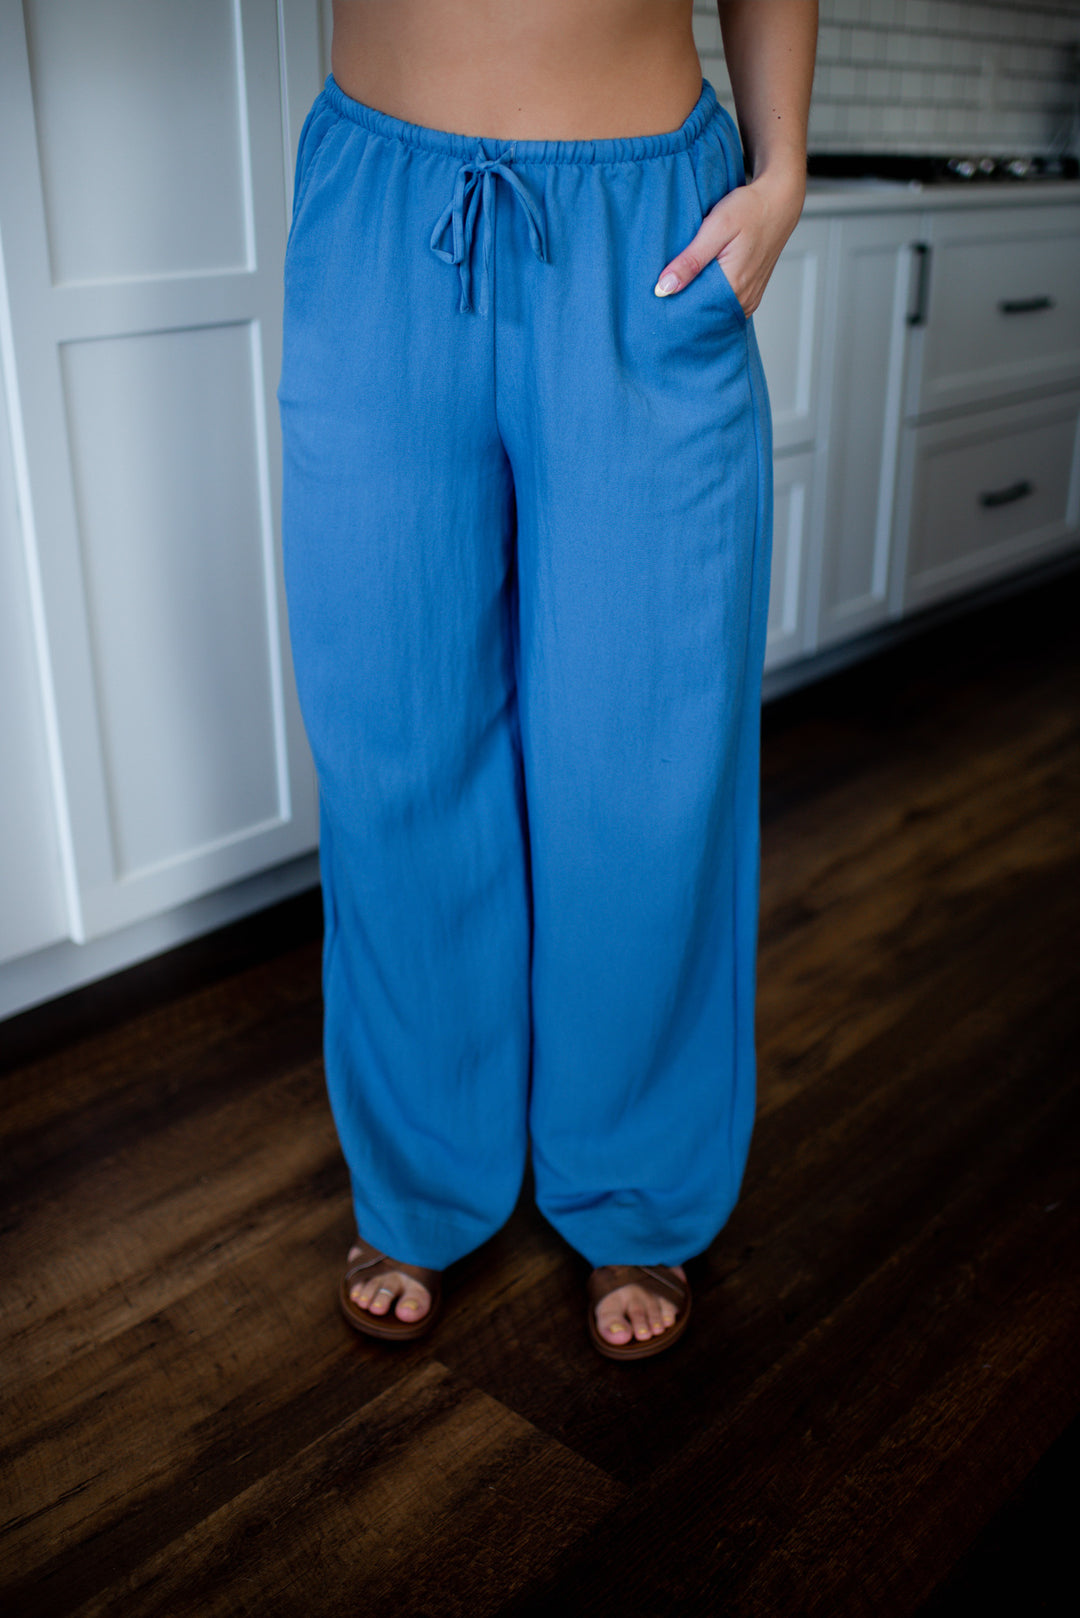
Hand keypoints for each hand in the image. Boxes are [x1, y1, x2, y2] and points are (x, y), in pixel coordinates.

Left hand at [654, 168, 805, 316]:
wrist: (780, 200)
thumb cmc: (750, 209)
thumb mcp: (716, 228)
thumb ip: (690, 260)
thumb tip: (664, 288)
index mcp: (734, 287)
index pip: (694, 312)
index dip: (673, 307)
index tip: (656, 301)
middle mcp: (744, 299)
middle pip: (704, 314)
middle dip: (683, 306)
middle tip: (661, 296)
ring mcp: (750, 299)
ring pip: (714, 311)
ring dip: (697, 302)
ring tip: (679, 289)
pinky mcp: (751, 294)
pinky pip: (725, 305)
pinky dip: (710, 298)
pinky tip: (698, 286)